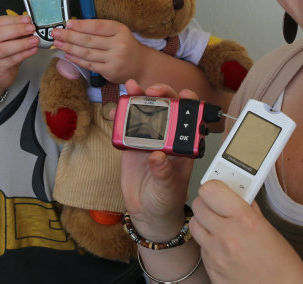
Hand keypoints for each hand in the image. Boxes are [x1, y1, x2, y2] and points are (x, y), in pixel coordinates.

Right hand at [0, 15, 38, 99]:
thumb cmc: (1, 56)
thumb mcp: (7, 41)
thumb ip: (17, 33)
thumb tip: (30, 24)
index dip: (14, 19)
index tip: (27, 19)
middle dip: (17, 29)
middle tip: (31, 28)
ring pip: (4, 48)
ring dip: (22, 43)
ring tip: (34, 40)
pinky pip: (11, 60)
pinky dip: (23, 54)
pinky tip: (32, 50)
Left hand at [52, 18, 141, 82]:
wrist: (140, 64)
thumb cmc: (124, 44)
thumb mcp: (117, 31)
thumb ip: (99, 29)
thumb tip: (74, 25)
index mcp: (120, 30)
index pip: (97, 26)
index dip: (81, 25)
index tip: (67, 23)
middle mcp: (118, 45)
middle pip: (89, 40)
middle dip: (69, 36)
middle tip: (55, 33)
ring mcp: (114, 60)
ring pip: (87, 53)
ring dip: (69, 48)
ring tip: (58, 43)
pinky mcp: (110, 72)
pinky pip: (89, 65)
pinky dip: (76, 60)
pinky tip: (67, 55)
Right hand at [119, 79, 196, 241]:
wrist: (147, 214)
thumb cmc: (166, 201)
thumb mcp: (168, 189)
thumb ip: (164, 173)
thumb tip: (157, 156)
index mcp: (183, 145)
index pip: (189, 117)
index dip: (187, 102)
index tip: (181, 95)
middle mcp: (167, 138)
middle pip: (166, 107)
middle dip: (160, 94)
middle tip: (151, 90)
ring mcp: (148, 139)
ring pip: (144, 111)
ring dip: (137, 97)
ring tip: (130, 88)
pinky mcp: (131, 145)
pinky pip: (124, 126)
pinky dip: (119, 115)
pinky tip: (114, 110)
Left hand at [190, 180, 302, 281]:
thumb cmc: (283, 266)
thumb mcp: (268, 228)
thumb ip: (248, 208)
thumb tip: (236, 193)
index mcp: (244, 221)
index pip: (210, 189)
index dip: (213, 187)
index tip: (219, 190)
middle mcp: (227, 237)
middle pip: (198, 205)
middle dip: (207, 203)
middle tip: (218, 207)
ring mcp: (216, 255)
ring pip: (195, 225)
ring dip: (204, 223)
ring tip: (220, 227)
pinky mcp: (211, 270)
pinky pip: (201, 248)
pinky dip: (208, 244)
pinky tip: (223, 247)